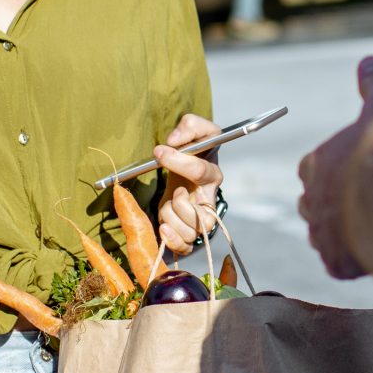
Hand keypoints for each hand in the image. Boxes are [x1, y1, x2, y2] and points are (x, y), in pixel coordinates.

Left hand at [153, 113, 222, 261]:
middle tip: (174, 192)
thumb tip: (173, 142)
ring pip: (191, 231)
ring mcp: (200, 218)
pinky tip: (163, 228)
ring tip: (167, 204)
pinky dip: (172, 240)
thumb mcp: (193, 128)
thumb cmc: (192, 149)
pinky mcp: (188, 231)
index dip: (179, 162)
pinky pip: (185, 246)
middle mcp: (210, 199)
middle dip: (180, 204)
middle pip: (203, 216)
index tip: (159, 152)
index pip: (201, 172)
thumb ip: (188, 127)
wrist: (186, 168)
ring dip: (171, 217)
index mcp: (213, 174)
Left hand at [297, 57, 372, 282]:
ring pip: (325, 234)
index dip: (337, 170)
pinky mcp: (335, 263)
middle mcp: (309, 200)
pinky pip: (341, 262)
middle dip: (335, 202)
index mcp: (314, 165)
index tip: (357, 171)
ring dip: (344, 230)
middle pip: (316, 203)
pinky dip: (356, 257)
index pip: (315, 169)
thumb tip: (369, 60)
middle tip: (365, 200)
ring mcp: (321, 234)